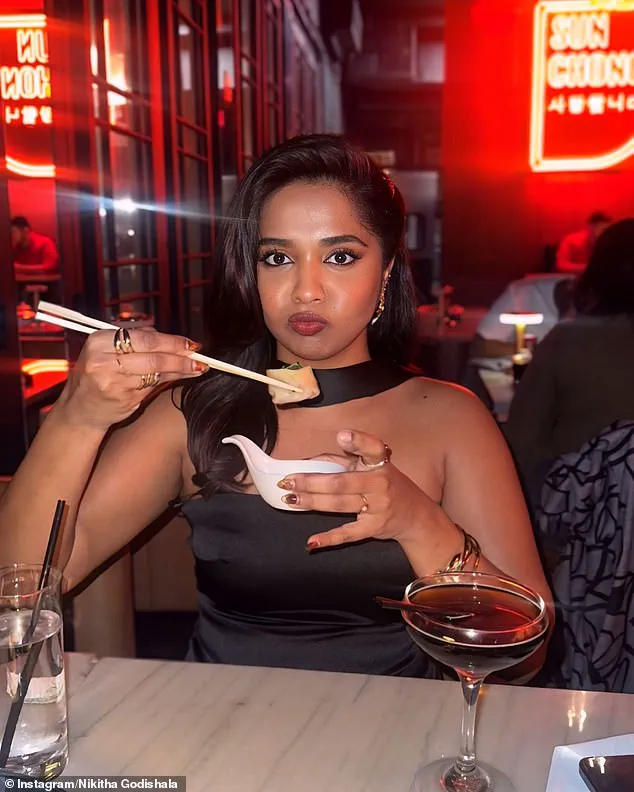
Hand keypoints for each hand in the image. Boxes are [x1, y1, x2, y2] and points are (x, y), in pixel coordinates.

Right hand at [58, 327, 206, 430]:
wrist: (79, 409)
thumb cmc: (97, 373)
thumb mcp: (105, 349)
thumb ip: (135, 340)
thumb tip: (171, 338)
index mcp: (99, 341)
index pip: (144, 338)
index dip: (171, 341)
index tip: (189, 343)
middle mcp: (104, 361)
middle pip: (153, 357)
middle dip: (180, 357)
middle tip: (200, 358)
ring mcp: (113, 383)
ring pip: (156, 373)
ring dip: (180, 370)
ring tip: (197, 368)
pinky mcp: (123, 399)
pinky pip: (153, 386)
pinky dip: (169, 381)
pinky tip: (180, 377)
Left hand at [278, 429, 453, 550]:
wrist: (415, 515)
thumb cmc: (385, 484)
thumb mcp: (370, 467)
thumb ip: (341, 461)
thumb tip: (307, 461)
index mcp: (379, 462)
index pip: (372, 448)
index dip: (358, 442)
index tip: (342, 436)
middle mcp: (381, 483)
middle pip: (341, 482)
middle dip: (311, 482)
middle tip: (287, 481)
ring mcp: (378, 507)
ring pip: (339, 504)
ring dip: (312, 502)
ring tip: (290, 499)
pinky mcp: (374, 528)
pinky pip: (348, 533)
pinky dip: (329, 538)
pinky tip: (312, 540)